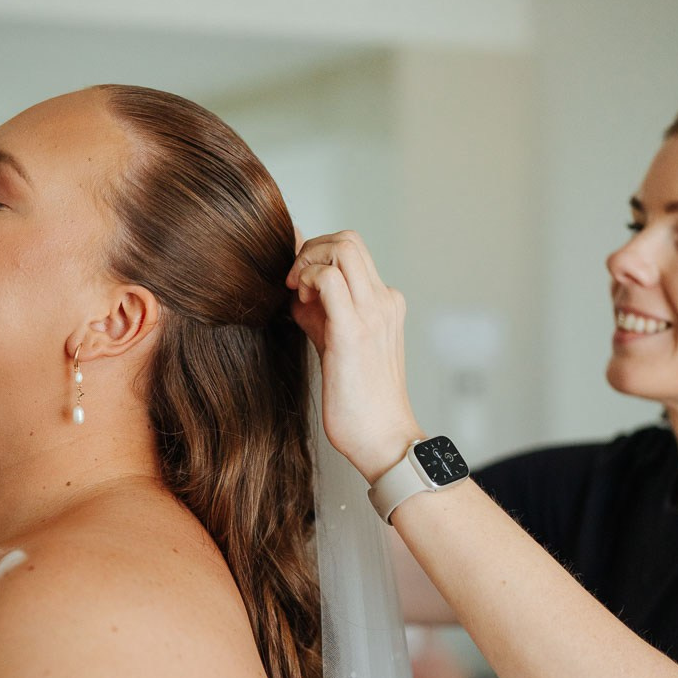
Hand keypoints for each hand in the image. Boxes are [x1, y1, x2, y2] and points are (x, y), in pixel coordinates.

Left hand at [286, 230, 423, 481]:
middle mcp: (384, 301)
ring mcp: (373, 313)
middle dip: (310, 250)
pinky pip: (330, 280)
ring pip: (343, 248)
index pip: (352, 250)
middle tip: (294, 283)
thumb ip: (318, 310)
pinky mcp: (354, 332)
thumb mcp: (336, 341)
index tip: (299, 285)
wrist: (382, 437)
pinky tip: (300, 305)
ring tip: (298, 293)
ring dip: (308, 261)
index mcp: (384, 302)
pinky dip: (308, 280)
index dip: (318, 256)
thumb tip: (295, 287)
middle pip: (349, 239)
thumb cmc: (358, 399)